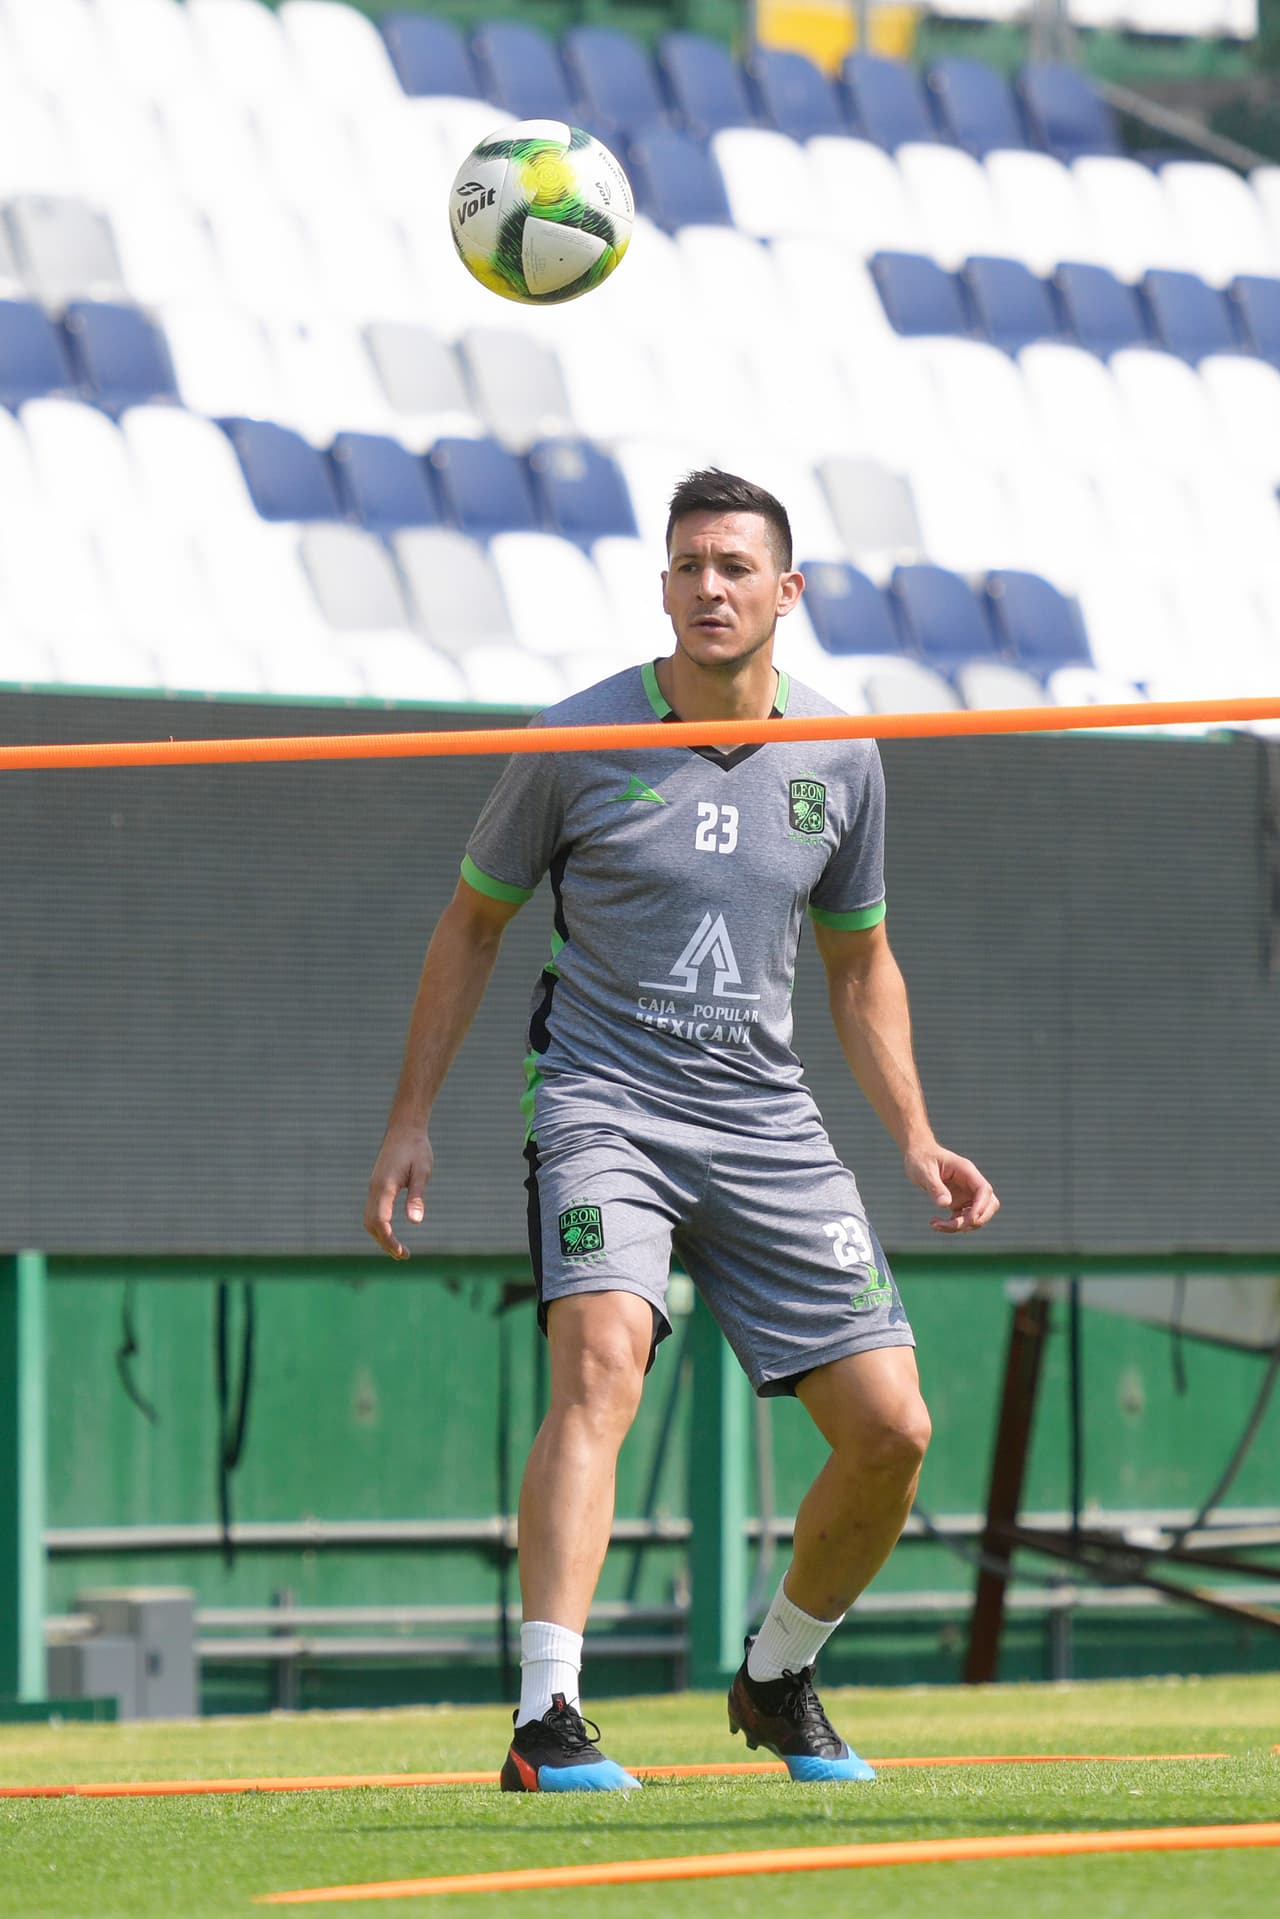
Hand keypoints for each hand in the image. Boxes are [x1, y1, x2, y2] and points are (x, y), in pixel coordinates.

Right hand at [364, 1125, 434, 1259]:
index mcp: (385, 1186)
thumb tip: (415, 1222)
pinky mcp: (376, 1185)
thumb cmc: (416, 1149)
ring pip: (369, 1219)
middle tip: (404, 1255)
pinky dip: (380, 1225)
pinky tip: (392, 1231)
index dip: (389, 1240)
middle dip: (384, 1242)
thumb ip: (417, 1197)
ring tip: (399, 1249)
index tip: (402, 1252)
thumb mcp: (423, 1172)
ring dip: (381, 1236)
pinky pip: (372, 1211)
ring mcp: (373, 1187)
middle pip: (371, 1224)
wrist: (404, 1129)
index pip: (380, 1221)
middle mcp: (374, 1189)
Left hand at [904, 1141, 999, 1233]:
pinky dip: (952, 1225)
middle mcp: (970, 1183)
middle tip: (957, 1226)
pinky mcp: (959, 1201)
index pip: (984, 1190)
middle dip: (976, 1219)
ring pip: (976, 1215)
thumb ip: (935, 1187)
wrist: (917, 1155)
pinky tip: (934, 1223)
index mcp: (967, 1171)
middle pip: (989, 1204)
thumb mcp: (924, 1171)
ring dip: (960, 1225)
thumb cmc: (921, 1159)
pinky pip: (963, 1218)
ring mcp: (966, 1193)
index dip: (981, 1207)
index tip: (969, 1219)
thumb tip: (946, 1204)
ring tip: (935, 1225)